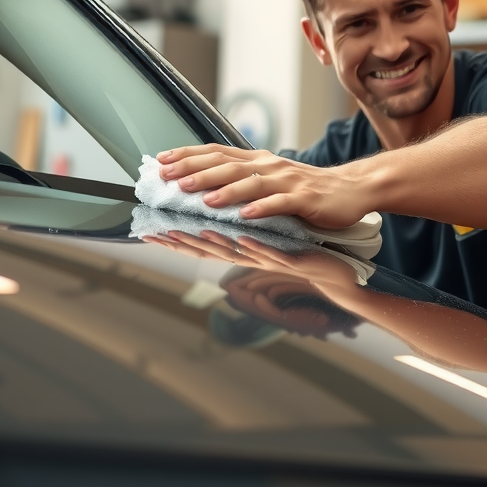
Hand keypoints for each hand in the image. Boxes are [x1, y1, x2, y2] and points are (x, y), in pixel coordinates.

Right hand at [146, 229, 360, 291]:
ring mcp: (271, 261)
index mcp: (243, 248)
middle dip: (183, 241)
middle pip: (212, 250)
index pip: (204, 243)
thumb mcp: (267, 238)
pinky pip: (272, 253)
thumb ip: (242, 227)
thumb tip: (219, 212)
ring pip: (237, 252)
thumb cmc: (301, 255)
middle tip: (157, 231)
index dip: (177, 238)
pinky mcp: (293, 262)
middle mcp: (251, 257)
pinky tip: (243, 236)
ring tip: (190, 232)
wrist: (336, 274)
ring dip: (213, 243)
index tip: (150, 230)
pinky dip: (256, 246)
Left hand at [156, 144, 372, 229]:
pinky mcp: (306, 200)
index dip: (189, 155)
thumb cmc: (307, 188)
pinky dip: (263, 208)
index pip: (217, 153)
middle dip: (198, 171)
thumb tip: (204, 181)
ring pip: (252, 183)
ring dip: (226, 190)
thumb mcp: (271, 178)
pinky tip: (247, 215)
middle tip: (172, 178)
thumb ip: (242, 178)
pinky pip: (282, 204)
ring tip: (203, 198)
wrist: (351, 189)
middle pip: (229, 166)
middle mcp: (270, 167)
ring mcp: (288, 182)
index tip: (162, 161)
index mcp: (259, 161)